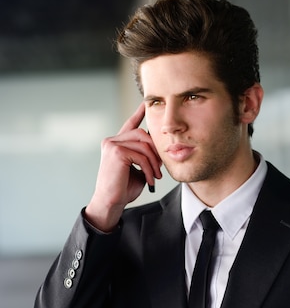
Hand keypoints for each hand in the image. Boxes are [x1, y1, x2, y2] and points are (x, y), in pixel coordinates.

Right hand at [85, 103, 161, 231]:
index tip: (146, 104)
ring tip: (156, 176)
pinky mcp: (116, 152)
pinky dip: (149, 169)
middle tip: (160, 168)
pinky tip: (150, 180)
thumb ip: (145, 157)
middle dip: (155, 150)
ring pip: (143, 144)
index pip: (130, 125)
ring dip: (154, 162)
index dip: (139, 113)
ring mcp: (112, 144)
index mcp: (116, 144)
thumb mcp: (138, 170)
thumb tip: (159, 150)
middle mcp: (112, 141)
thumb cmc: (123, 190)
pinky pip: (141, 156)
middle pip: (142, 134)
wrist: (111, 203)